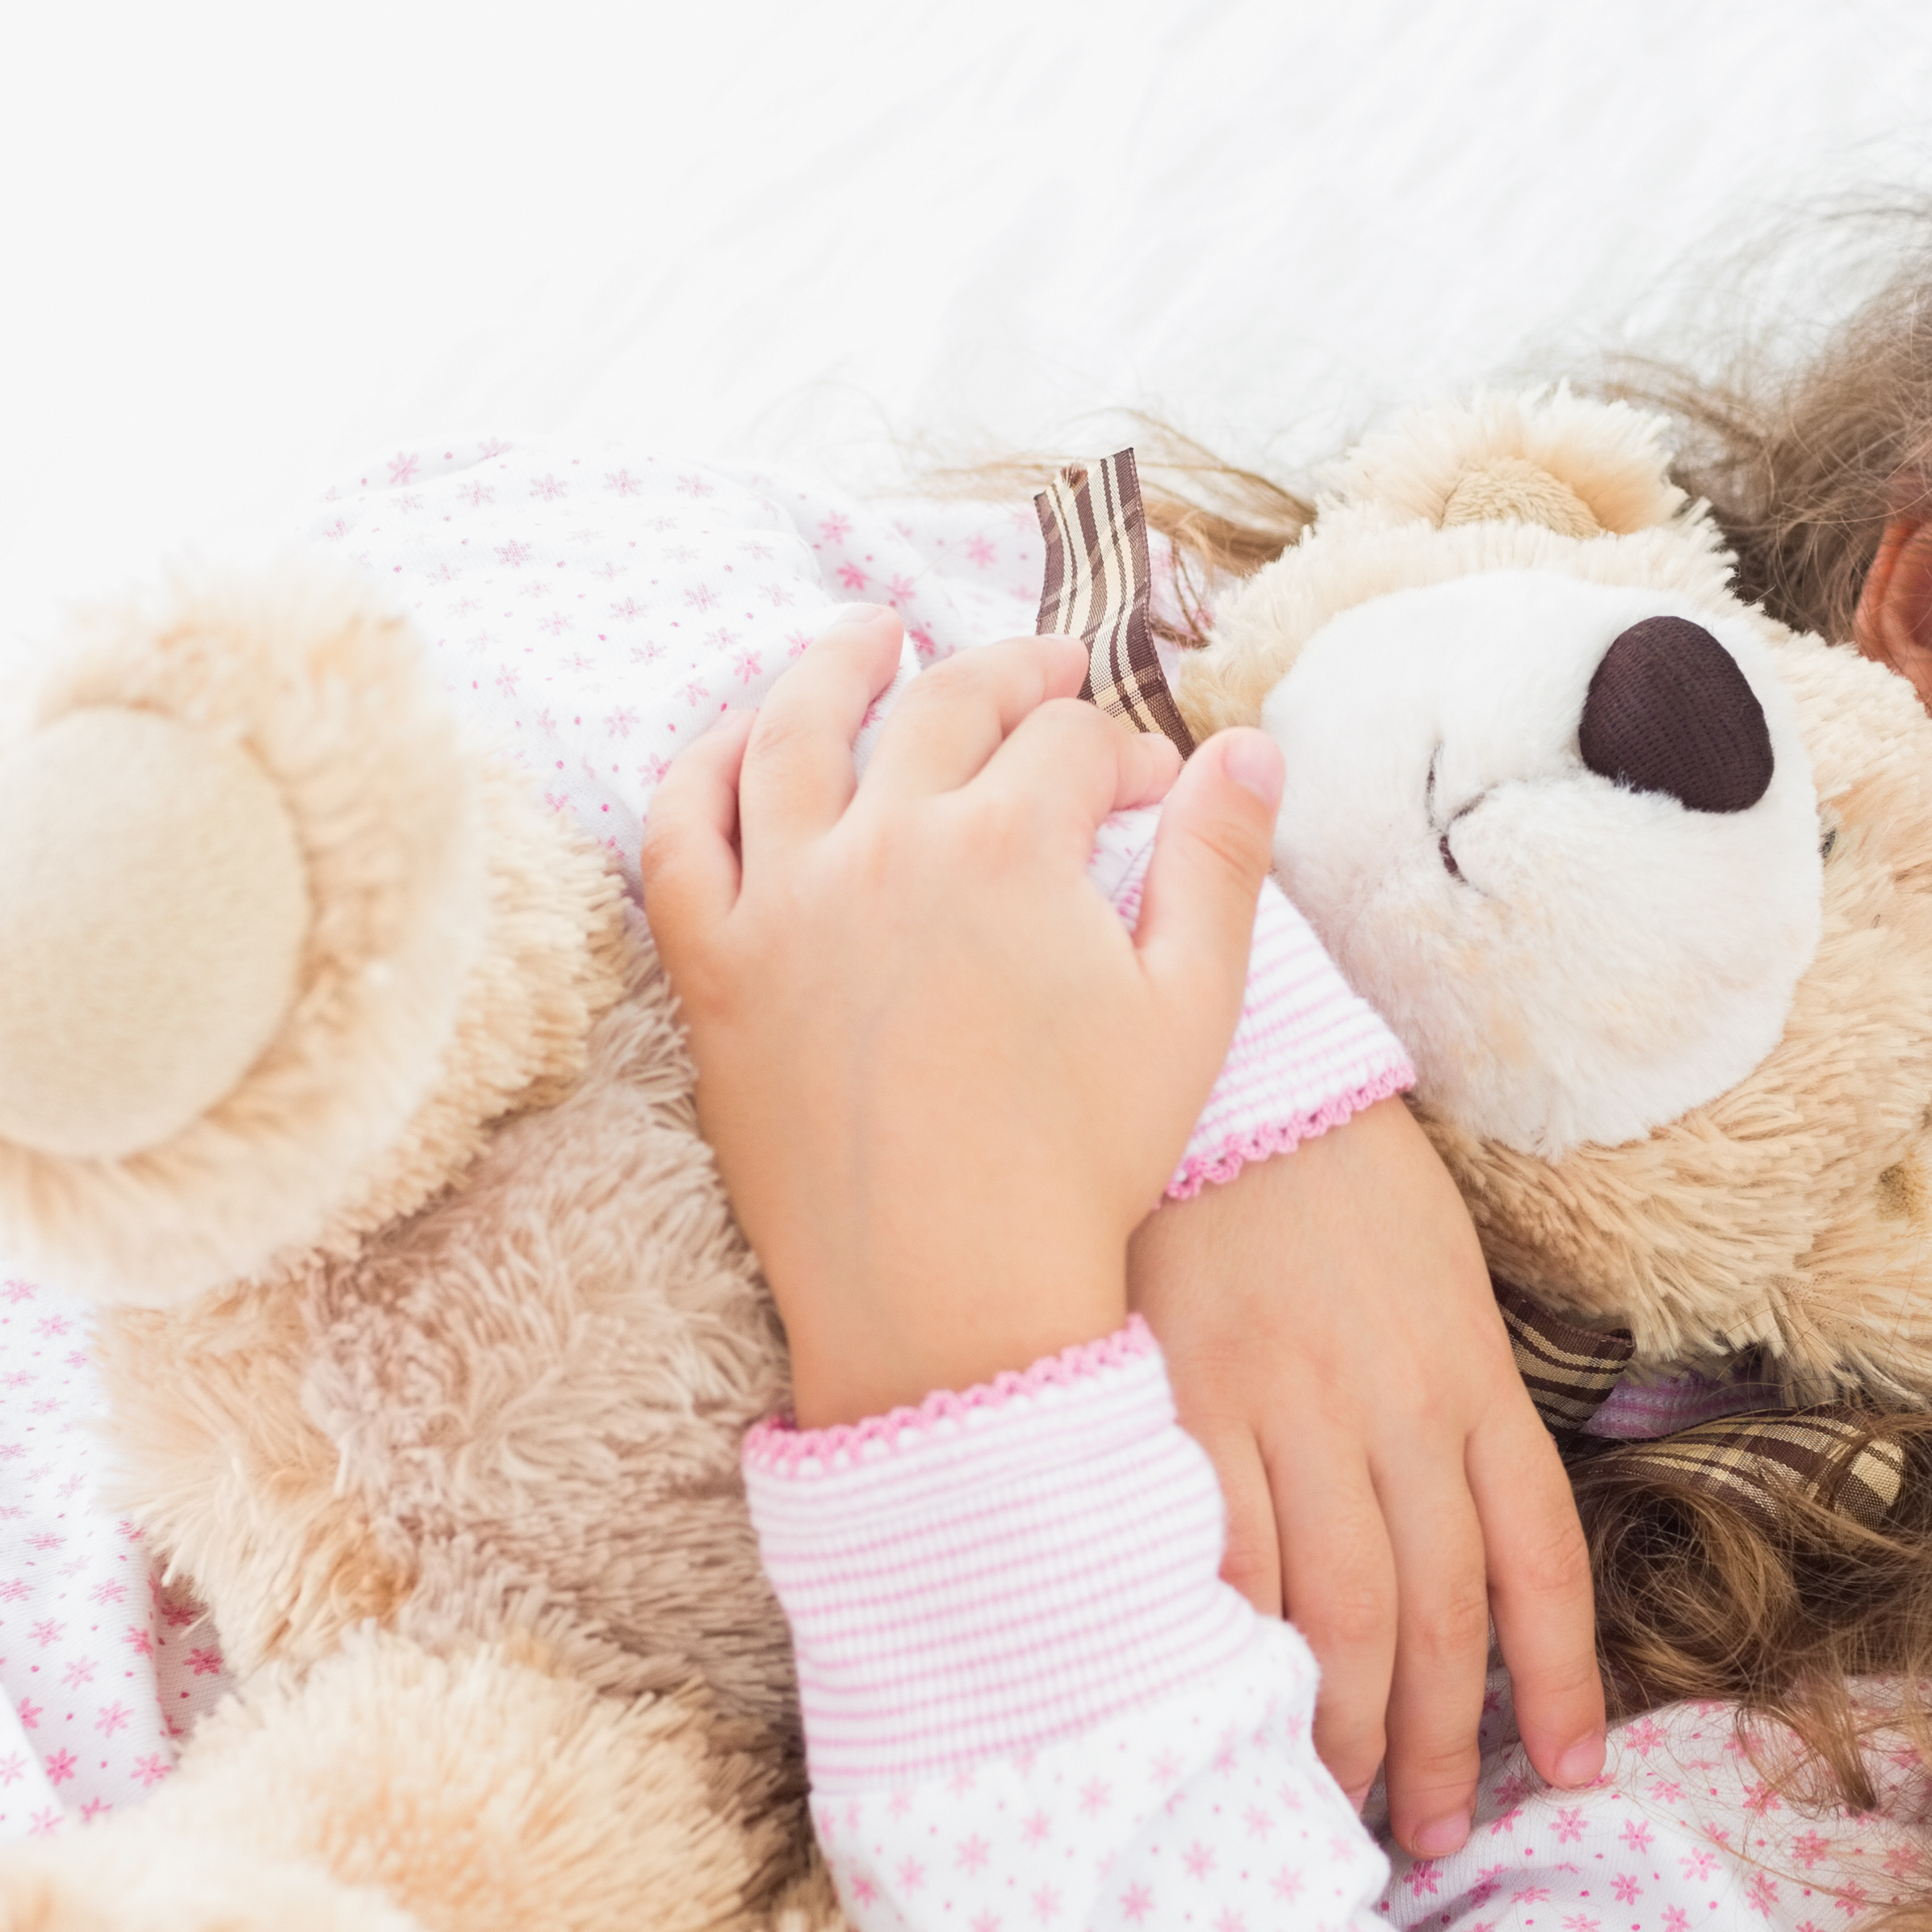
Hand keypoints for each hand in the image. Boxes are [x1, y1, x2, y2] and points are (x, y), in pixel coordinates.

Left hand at [643, 616, 1277, 1428]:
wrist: (948, 1296)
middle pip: (945, 708)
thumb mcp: (1189, 1009)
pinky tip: (741, 737)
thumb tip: (1249, 746)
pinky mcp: (713, 965)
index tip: (1154, 791)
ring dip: (838, 665)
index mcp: (1012, 845)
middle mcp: (887, 844)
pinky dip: (704, 766)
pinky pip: (681, 831)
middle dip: (1011, 676)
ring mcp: (784, 898)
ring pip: (796, 731)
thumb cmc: (1080, 1164)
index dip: (1125, 755)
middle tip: (1046, 673)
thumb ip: (1221, 863)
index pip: (1071, 746)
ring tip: (870, 635)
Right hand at [1131, 1095, 1606, 1854]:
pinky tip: (1233, 1714)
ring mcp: (1285, 1405)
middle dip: (1439, 1746)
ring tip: (1337, 1811)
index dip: (1562, 1679)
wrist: (1224, 1070)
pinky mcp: (1182, 1399)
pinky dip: (1233, 1651)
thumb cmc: (1333, 1180)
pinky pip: (1219, 1557)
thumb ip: (1452, 1405)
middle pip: (1435, 1614)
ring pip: (1332, 1610)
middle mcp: (1393, 1404)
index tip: (1571, 1776)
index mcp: (1470, 1374)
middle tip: (1431, 1840)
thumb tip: (1462, 1542)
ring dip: (1340, 1730)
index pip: (1538, 1555)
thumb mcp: (1437, 1280)